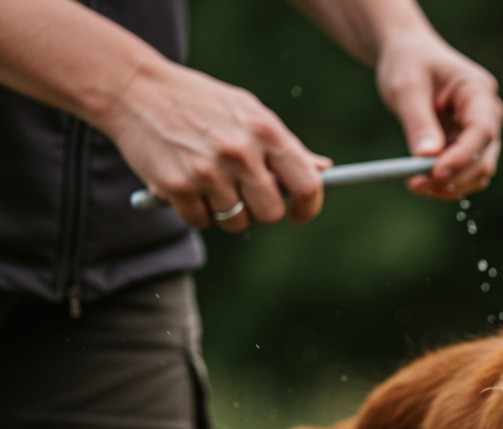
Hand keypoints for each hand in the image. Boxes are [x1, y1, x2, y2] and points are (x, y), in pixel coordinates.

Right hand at [104, 58, 330, 230]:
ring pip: (236, 222)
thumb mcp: (247, 110)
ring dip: (226, 211)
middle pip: (271, 213)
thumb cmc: (199, 101)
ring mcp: (208, 172)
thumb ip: (283, 144)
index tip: (300, 213)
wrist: (133, 88)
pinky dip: (195, 211)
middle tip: (245, 195)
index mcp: (265, 131)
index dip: (308, 206)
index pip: (307, 185)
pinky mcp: (176, 187)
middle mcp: (240, 152)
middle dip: (261, 211)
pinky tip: (186, 184)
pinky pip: (200, 221)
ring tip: (210, 182)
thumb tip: (324, 170)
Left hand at [375, 32, 502, 199]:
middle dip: (454, 177)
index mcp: (478, 90)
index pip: (482, 131)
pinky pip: (463, 172)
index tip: (435, 172)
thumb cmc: (408, 62)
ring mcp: (481, 132)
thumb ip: (418, 121)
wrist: (410, 56)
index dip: (462, 156)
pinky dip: (444, 182)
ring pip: (476, 171)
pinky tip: (420, 180)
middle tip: (416, 184)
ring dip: (450, 185)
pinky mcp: (468, 145)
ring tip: (415, 184)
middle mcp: (488, 114)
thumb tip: (427, 157)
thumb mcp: (406, 87)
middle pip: (484, 158)